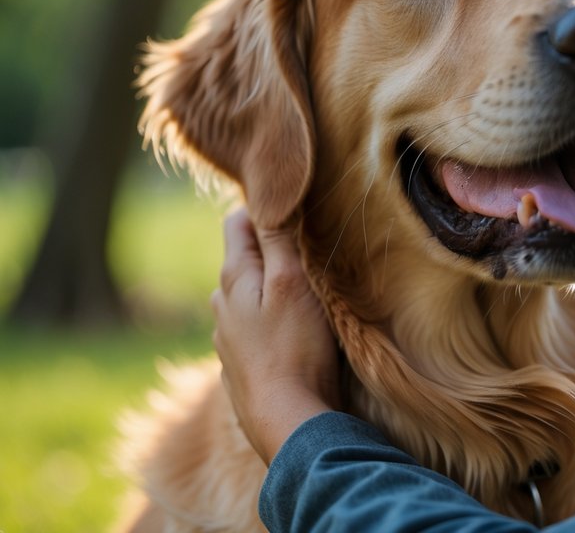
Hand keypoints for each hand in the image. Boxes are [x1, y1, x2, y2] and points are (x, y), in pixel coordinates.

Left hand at [211, 208, 340, 463]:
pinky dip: (272, 323)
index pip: (236, 223)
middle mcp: (222, 307)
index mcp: (233, 279)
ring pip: (247, 299)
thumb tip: (269, 197)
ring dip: (270, 289)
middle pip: (242, 260)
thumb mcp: (292, 284)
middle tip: (306, 245)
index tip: (292, 205)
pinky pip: (255, 331)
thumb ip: (278, 240)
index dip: (262, 208)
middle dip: (269, 248)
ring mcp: (229, 340)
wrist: (286, 422)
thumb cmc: (295, 349)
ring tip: (304, 291)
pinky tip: (294, 335)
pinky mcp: (242, 369)